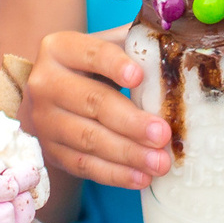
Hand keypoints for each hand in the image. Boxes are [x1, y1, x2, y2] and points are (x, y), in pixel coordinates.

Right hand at [22, 29, 173, 189]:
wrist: (60, 94)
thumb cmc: (98, 66)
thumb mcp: (113, 47)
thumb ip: (139, 45)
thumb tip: (179, 47)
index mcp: (60, 49)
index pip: (90, 54)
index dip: (113, 65)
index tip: (139, 76)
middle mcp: (45, 83)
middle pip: (91, 102)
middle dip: (130, 122)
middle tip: (163, 134)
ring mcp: (44, 120)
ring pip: (87, 139)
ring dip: (127, 154)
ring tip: (159, 163)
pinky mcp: (51, 151)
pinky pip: (84, 166)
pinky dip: (114, 174)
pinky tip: (140, 177)